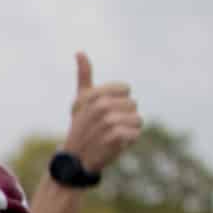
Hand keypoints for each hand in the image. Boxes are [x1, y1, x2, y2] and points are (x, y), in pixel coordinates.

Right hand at [66, 53, 142, 175]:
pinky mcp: (116, 137)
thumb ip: (84, 76)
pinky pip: (136, 134)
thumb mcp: (80, 100)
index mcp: (94, 95)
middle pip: (133, 104)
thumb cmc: (81, 127)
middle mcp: (101, 106)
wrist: (74, 160)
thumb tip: (79, 52)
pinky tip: (113, 145)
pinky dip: (128, 142)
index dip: (119, 101)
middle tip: (106, 127)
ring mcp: (108, 121)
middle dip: (124, 117)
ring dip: (128, 130)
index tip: (103, 112)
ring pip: (138, 119)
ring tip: (111, 136)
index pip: (126, 90)